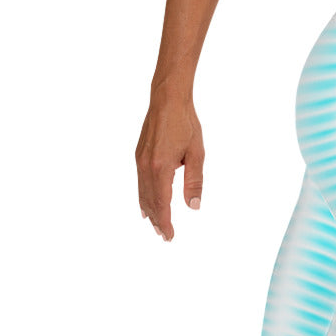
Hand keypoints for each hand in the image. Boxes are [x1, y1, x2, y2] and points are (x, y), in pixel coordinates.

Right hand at [135, 96, 204, 241]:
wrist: (167, 99)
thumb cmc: (185, 124)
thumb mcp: (197, 154)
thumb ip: (194, 182)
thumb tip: (194, 207)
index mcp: (161, 167)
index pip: (162, 203)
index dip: (166, 222)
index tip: (170, 236)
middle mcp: (146, 166)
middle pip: (150, 202)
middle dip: (157, 220)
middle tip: (165, 236)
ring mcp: (140, 160)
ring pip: (142, 193)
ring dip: (149, 211)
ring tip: (155, 225)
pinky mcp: (139, 155)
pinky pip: (140, 182)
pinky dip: (143, 197)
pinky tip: (145, 205)